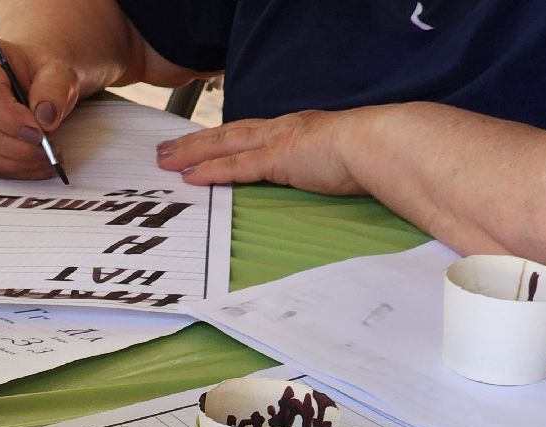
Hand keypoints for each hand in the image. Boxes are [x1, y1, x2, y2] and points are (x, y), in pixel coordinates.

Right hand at [0, 38, 79, 179]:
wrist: (28, 79)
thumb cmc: (38, 73)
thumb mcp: (56, 71)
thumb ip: (53, 89)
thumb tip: (45, 118)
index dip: (10, 119)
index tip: (39, 133)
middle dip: (15, 146)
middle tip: (48, 152)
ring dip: (14, 162)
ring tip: (46, 160)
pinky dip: (10, 169)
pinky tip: (33, 166)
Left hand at [155, 109, 369, 194]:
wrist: (381, 144)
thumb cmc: (370, 154)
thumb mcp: (338, 160)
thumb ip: (321, 166)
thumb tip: (322, 177)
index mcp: (294, 130)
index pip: (247, 133)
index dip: (218, 139)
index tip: (196, 145)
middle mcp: (281, 130)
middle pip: (226, 134)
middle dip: (193, 143)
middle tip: (164, 151)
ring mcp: (278, 142)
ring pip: (224, 145)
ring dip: (192, 153)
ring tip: (165, 161)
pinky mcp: (279, 158)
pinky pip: (237, 166)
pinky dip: (211, 171)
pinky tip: (190, 177)